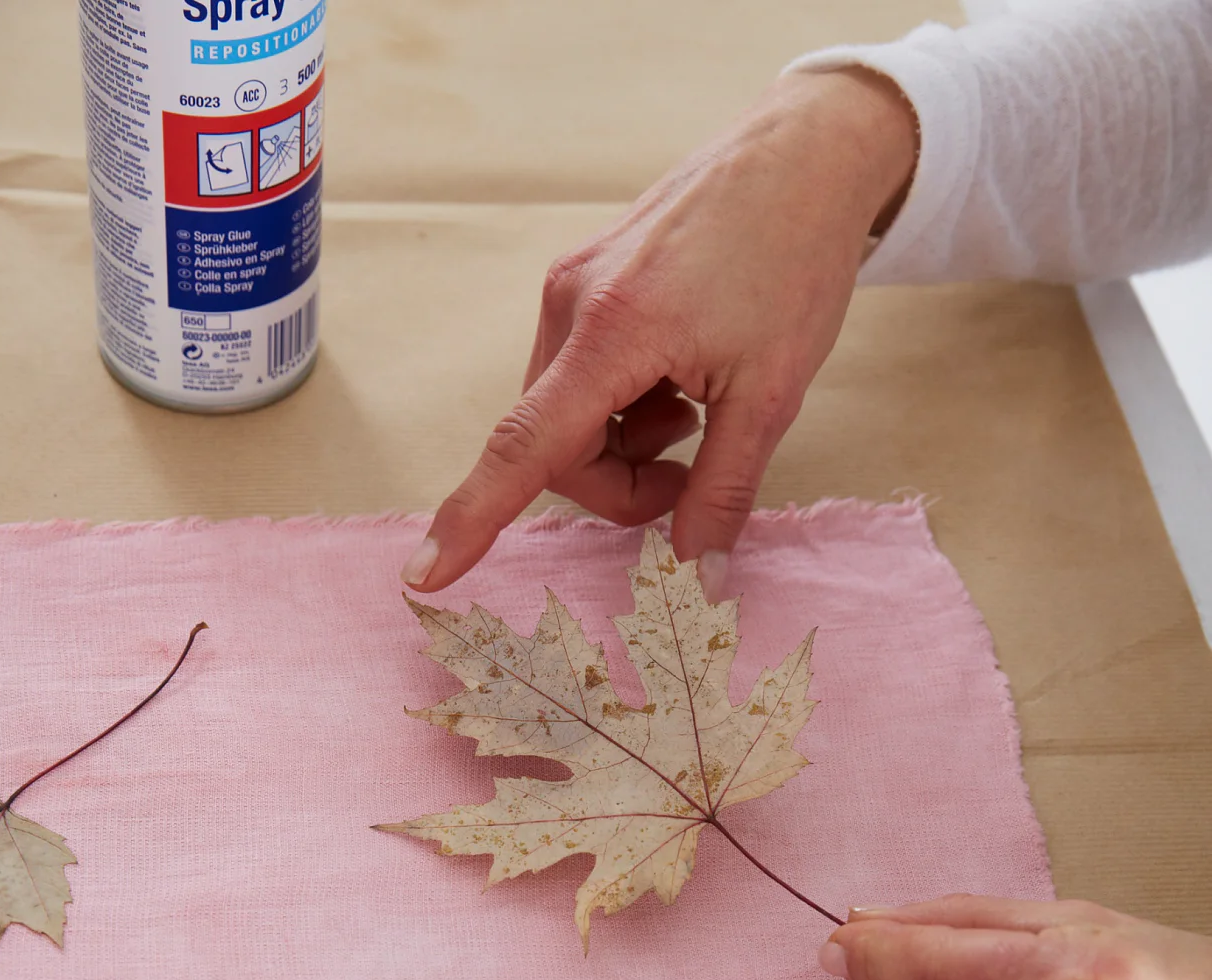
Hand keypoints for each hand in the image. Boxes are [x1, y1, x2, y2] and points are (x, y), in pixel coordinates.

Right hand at [401, 68, 917, 595]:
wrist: (805, 157)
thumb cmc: (793, 259)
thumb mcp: (772, 395)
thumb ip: (723, 490)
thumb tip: (696, 573)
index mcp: (610, 332)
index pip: (523, 448)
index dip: (472, 519)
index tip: (424, 574)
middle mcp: (569, 304)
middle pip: (554, 448)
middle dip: (617, 482)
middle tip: (692, 477)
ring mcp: (571, 288)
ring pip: (567, 418)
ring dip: (625, 441)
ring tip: (696, 405)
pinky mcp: (584, 280)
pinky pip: (581, 376)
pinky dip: (625, 402)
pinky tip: (682, 374)